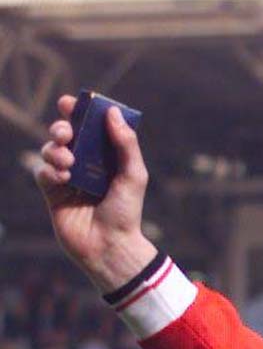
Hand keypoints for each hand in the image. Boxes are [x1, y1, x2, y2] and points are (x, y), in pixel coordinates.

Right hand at [34, 94, 159, 293]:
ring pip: (50, 149)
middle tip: (67, 133)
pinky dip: (49, 169)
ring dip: (55, 149)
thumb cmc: (126, 212)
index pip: (90, 127)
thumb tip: (113, 113)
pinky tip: (63, 176)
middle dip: (62, 127)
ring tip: (68, 161)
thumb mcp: (133, 175)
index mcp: (106, 157)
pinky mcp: (53, 192)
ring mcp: (68, 176)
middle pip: (66, 134)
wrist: (110, 245)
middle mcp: (86, 164)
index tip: (71, 102)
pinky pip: (43, 171)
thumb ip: (125, 144)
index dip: (79, 111)